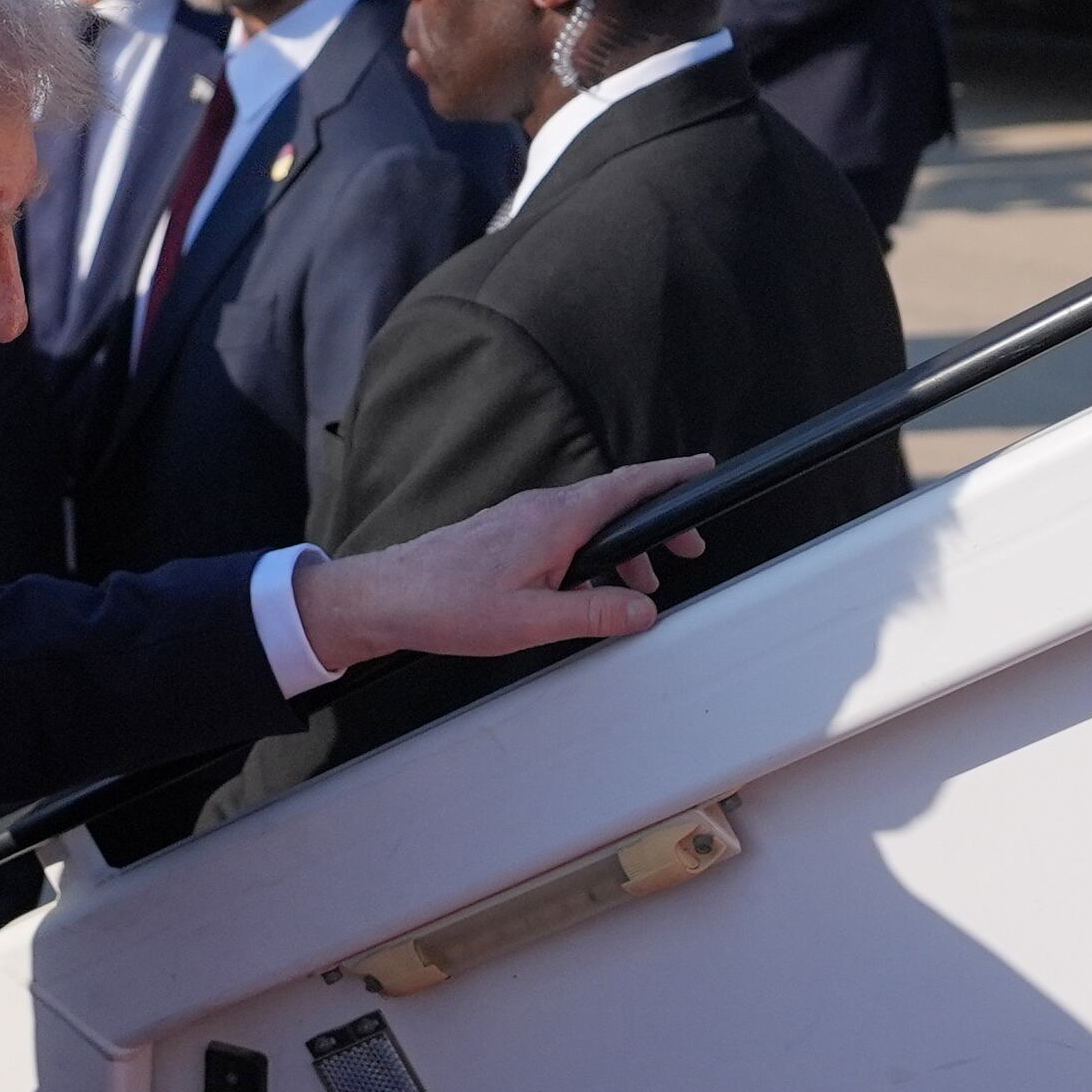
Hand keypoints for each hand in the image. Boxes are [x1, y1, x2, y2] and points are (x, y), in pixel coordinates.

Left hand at [289, 455, 711, 676]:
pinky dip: (590, 551)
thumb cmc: (447, 604)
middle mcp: (540, 509)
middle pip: (616, 502)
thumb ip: (594, 614)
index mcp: (555, 520)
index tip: (706, 470)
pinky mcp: (504, 534)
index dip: (672, 477)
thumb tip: (643, 609)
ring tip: (641, 584)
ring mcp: (520, 519)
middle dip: (658, 522)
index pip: (629, 487)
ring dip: (623, 547)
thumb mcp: (532, 621)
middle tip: (688, 550)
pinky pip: (563, 533)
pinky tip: (585, 589)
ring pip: (589, 522)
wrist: (385, 597)